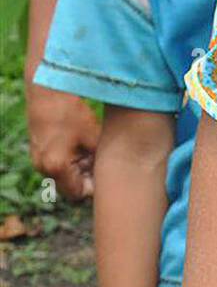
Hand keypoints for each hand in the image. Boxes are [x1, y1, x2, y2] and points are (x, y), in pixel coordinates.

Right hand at [27, 83, 99, 200]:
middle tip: (101, 160)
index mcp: (57, 167)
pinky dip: (69, 158)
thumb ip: (98, 157)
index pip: (77, 193)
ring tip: (92, 148)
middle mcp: (43, 168)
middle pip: (69, 185)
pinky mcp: (38, 150)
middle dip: (86, 176)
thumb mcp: (92, 135)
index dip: (93, 187)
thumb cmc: (71, 112)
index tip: (106, 175)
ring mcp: (38, 159)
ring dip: (78, 167)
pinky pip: (56, 163)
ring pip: (63, 174)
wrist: (47, 93)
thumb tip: (108, 170)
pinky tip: (81, 142)